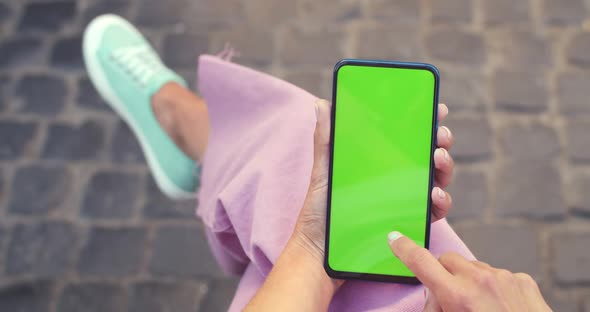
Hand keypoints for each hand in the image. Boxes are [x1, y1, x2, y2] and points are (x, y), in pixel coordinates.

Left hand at [292, 99, 455, 264]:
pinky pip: (434, 212)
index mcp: (381, 162)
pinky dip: (441, 202)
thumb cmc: (320, 210)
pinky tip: (434, 194)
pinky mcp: (410, 224)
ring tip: (438, 159)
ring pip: (438, 180)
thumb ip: (325, 138)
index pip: (409, 138)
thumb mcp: (323, 171)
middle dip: (441, 141)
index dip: (426, 122)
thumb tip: (321, 103)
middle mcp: (398, 180)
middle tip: (439, 135)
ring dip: (445, 167)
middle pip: (429, 156)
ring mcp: (405, 201)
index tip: (437, 108)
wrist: (319, 251)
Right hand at [388, 232, 551, 311]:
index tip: (395, 238)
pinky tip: (500, 308)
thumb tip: (433, 298)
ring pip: (474, 268)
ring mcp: (504, 278)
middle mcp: (479, 280)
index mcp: (457, 296)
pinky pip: (499, 275)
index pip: (421, 262)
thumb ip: (436, 308)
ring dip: (470, 282)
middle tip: (448, 299)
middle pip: (447, 260)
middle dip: (443, 274)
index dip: (404, 248)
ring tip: (479, 308)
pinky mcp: (523, 280)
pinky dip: (494, 287)